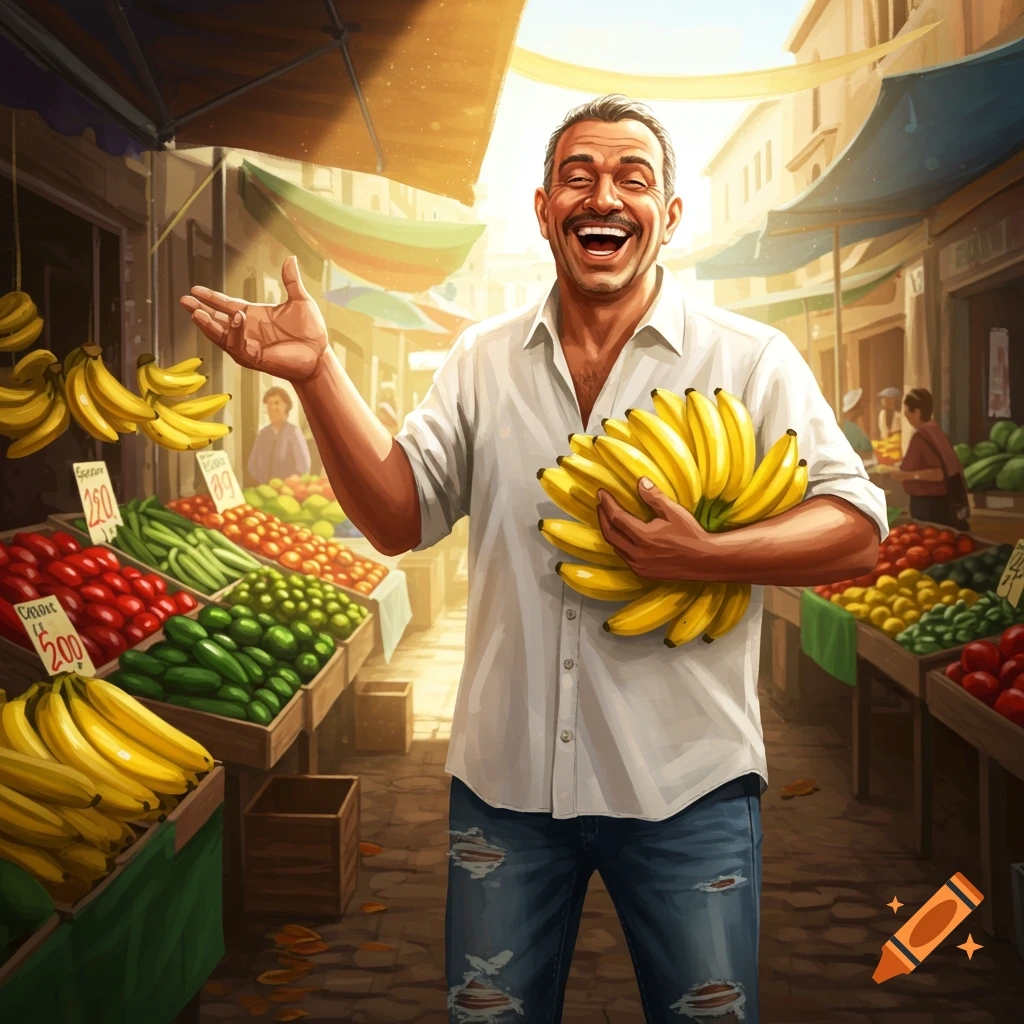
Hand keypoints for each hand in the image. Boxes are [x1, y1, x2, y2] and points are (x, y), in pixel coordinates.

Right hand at [179, 255, 327, 381]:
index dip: (210, 298)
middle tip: (184, 301)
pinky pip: (238, 346)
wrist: (320, 354)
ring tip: (197, 312)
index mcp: (252, 316)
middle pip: (216, 320)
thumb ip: (291, 281)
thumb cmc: (310, 331)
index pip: (225, 305)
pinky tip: (234, 319)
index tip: (194, 289)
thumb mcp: (300, 301)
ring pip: (221, 335)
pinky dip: (234, 333)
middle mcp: (246, 331)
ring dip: (209, 324)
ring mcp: (249, 345)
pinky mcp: (255, 357)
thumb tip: (290, 258)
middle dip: (199, 311)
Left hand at [596, 478, 713, 580]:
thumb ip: (654, 497)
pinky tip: (621, 537)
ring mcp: (639, 565)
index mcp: (643, 537)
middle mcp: (637, 554)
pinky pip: (624, 557)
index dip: (607, 503)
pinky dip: (619, 545)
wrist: (705, 560)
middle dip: (603, 517)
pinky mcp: (644, 573)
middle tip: (601, 504)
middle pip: (610, 533)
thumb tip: (640, 481)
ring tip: (608, 517)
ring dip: (609, 531)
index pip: (616, 517)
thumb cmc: (691, 534)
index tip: (601, 493)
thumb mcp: (674, 512)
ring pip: (615, 547)